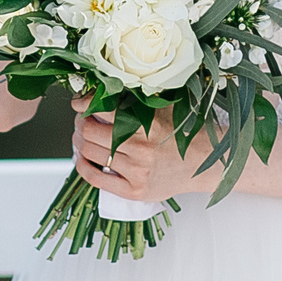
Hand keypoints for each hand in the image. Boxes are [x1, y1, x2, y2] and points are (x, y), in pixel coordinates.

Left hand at [72, 103, 193, 204]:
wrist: (203, 163)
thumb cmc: (180, 133)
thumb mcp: (160, 109)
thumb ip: (134, 101)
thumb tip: (99, 90)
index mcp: (146, 123)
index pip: (102, 108)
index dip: (84, 104)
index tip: (79, 104)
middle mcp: (140, 147)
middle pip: (89, 131)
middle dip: (80, 124)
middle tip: (81, 122)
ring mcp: (137, 171)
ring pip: (90, 153)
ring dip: (79, 144)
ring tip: (81, 139)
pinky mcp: (134, 190)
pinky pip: (96, 179)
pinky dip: (83, 167)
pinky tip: (82, 159)